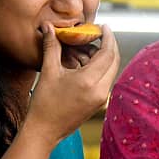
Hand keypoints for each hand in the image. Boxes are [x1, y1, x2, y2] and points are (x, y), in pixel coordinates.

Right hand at [24, 22, 119, 145]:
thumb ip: (51, 46)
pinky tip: (87, 63)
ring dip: (104, 57)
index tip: (104, 26)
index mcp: (89, 81)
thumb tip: (48, 26)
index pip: (108, 53)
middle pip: (114, 61)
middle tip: (100, 34)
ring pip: (111, 71)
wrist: (44, 132)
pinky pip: (106, 80)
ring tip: (90, 47)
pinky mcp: (99, 104)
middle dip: (109, 45)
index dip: (108, 37)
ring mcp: (101, 99)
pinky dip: (101, 69)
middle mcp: (101, 91)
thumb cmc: (44, 103)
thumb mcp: (48, 72)